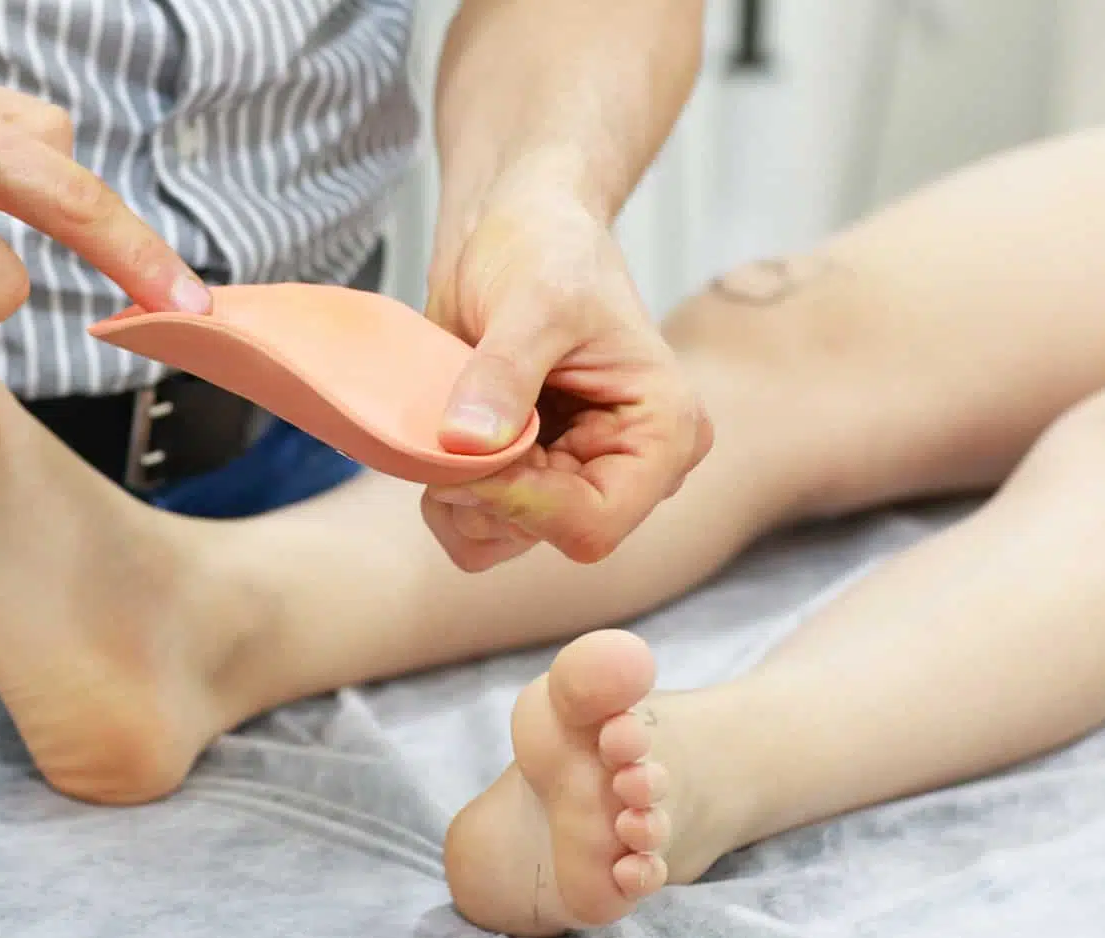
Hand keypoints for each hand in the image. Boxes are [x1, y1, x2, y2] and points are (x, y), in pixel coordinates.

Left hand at [421, 170, 711, 571]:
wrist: (517, 228)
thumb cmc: (548, 247)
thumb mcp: (533, 298)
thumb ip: (504, 375)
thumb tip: (470, 445)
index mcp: (663, 433)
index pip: (593, 522)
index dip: (520, 502)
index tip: (465, 447)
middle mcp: (627, 469)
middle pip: (544, 536)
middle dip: (483, 492)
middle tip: (446, 422)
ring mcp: (574, 477)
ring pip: (502, 541)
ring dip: (457, 495)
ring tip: (446, 417)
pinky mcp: (528, 477)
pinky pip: (478, 525)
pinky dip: (447, 495)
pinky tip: (441, 438)